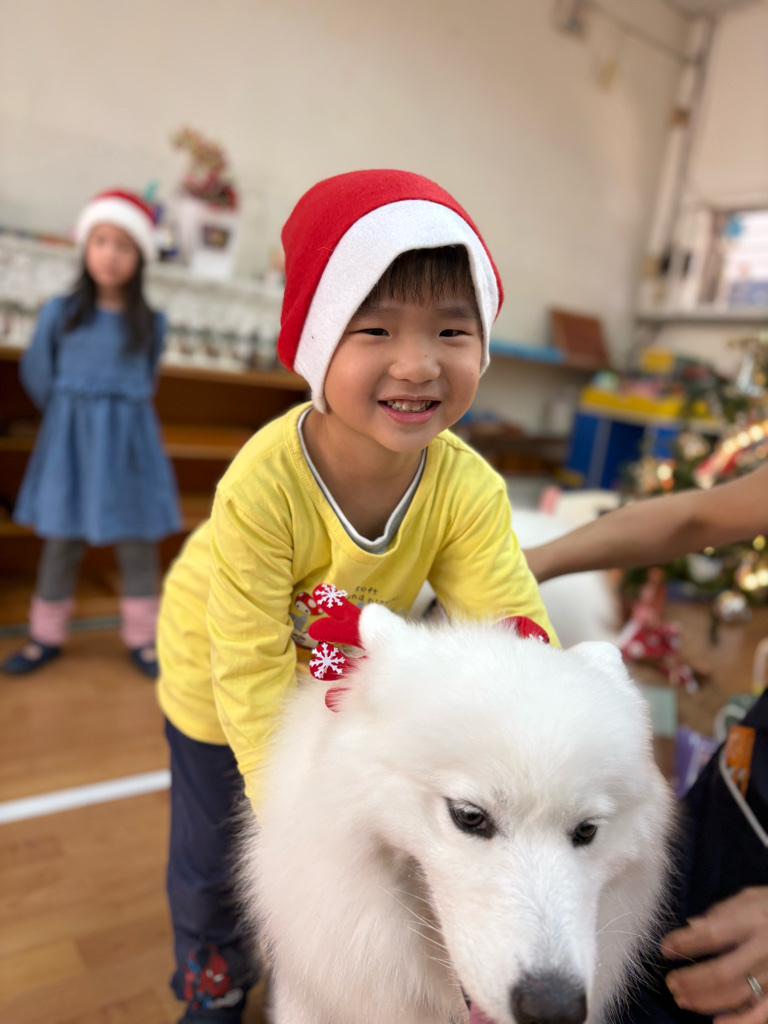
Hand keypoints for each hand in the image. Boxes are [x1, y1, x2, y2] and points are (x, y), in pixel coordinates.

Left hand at [663, 888, 767, 1022]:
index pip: (712, 934)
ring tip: (682, 999)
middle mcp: (763, 950)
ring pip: (736, 995)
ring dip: (705, 1000)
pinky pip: (761, 1013)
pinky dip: (739, 1022)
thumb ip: (720, 912)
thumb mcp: (749, 898)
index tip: (665, 949)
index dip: (685, 943)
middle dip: (691, 981)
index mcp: (752, 921)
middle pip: (721, 972)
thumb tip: (690, 927)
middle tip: (671, 983)